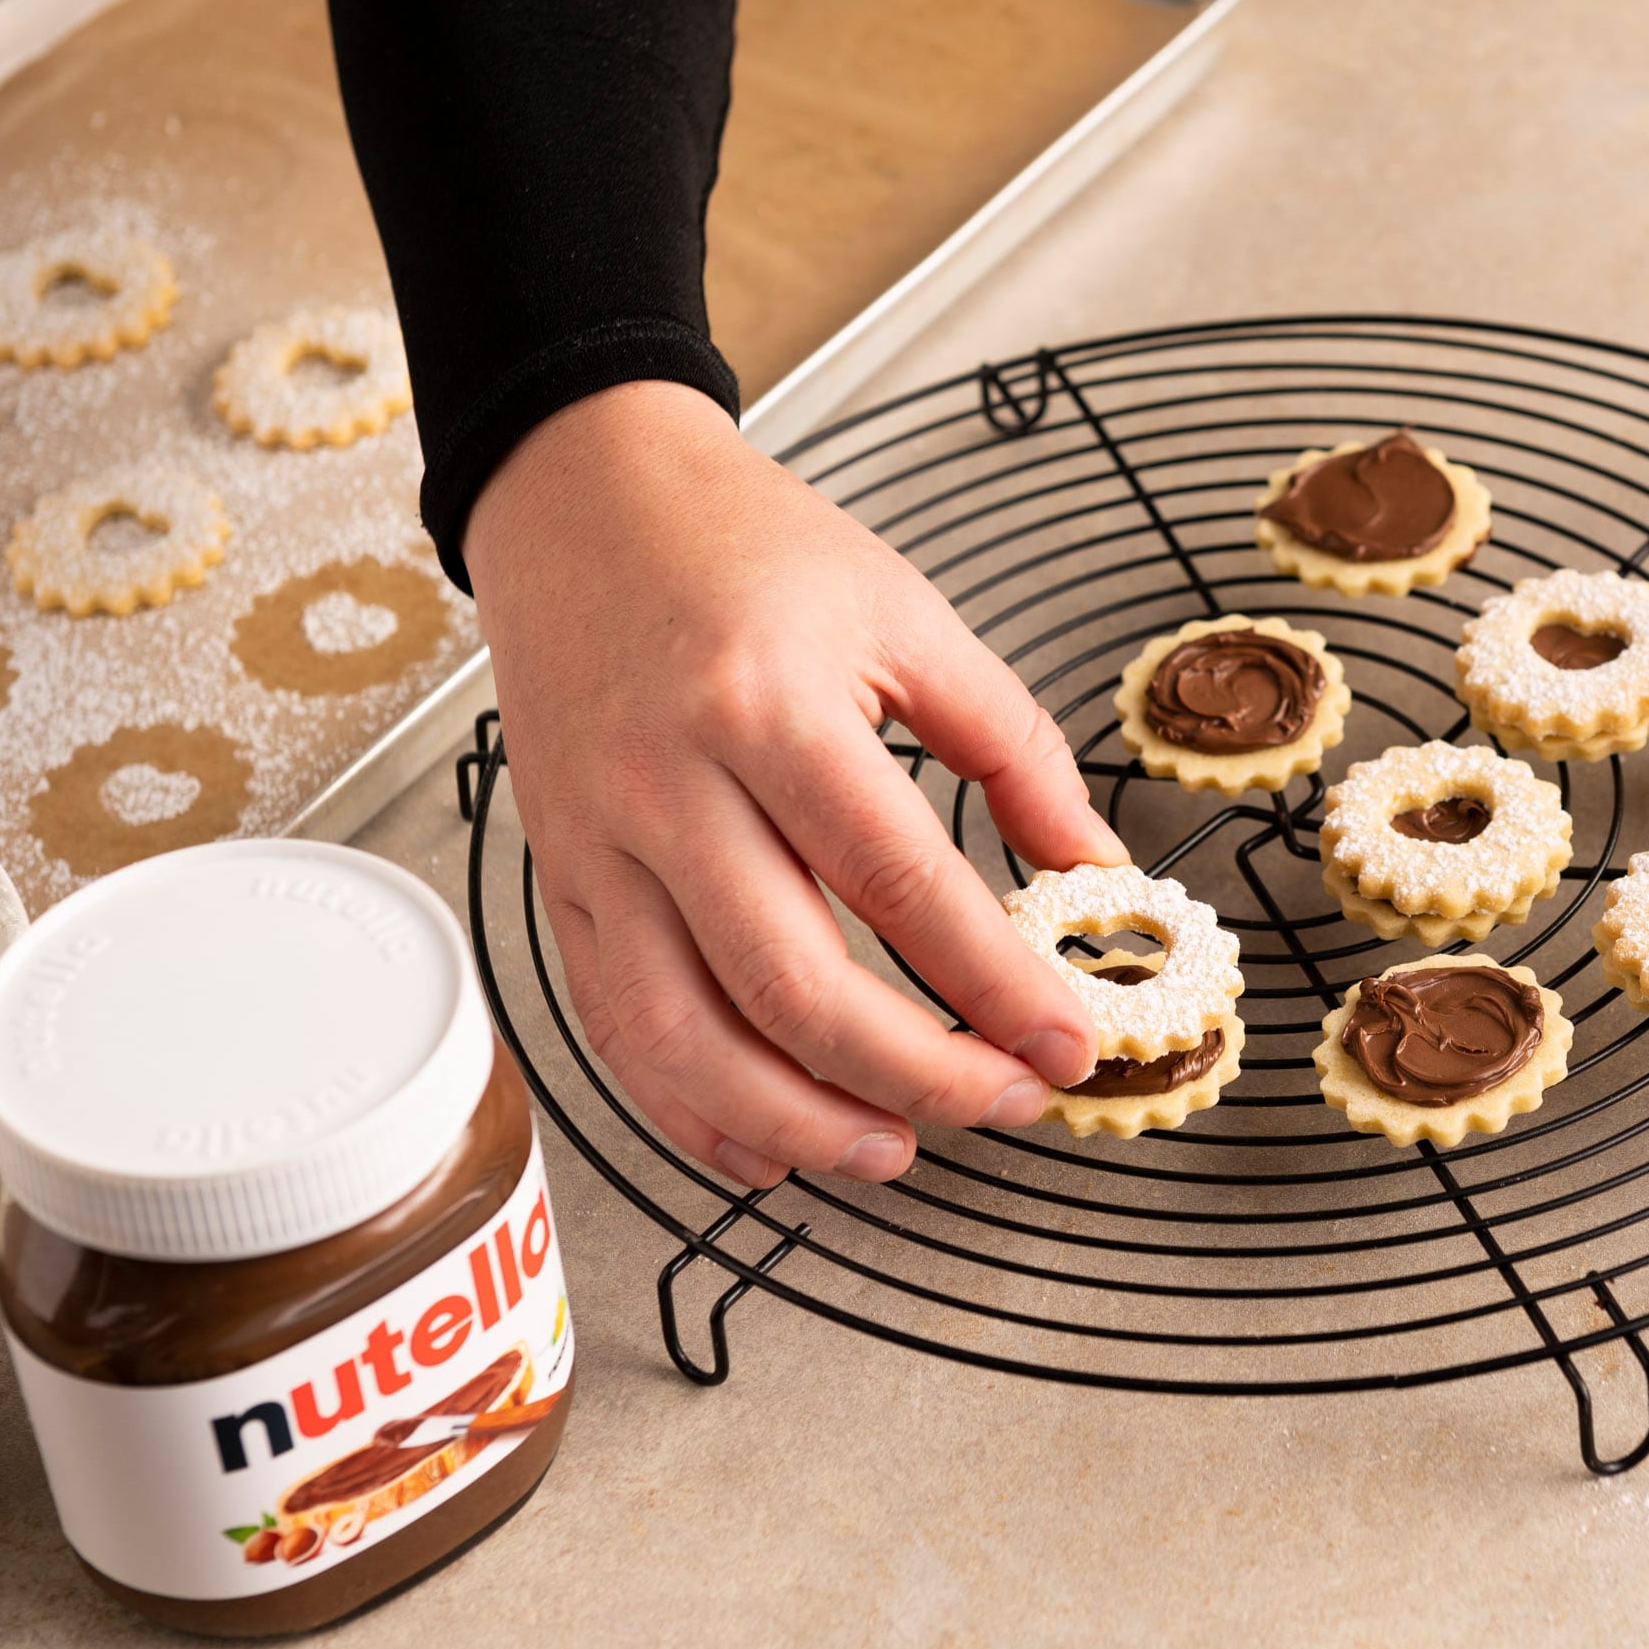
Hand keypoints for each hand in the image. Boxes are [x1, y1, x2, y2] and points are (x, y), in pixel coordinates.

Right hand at [463, 380, 1124, 1186]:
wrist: (583, 498)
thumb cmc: (746, 548)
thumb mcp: (907, 612)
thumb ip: (1011, 743)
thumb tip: (1092, 864)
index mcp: (769, 704)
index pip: (897, 880)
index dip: (990, 982)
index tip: (1064, 1042)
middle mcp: (667, 784)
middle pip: (789, 980)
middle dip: (911, 1073)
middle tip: (1002, 1102)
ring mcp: (596, 841)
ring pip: (682, 1032)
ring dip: (795, 1119)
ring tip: (894, 1151)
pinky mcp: (556, 877)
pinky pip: (612, 1023)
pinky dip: (687, 1106)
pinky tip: (766, 1145)